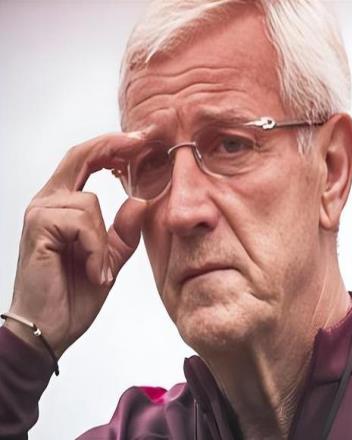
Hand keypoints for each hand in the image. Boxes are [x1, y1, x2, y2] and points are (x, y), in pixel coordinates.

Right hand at [4, 131, 148, 358]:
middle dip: (114, 145)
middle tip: (144, 140)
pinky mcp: (38, 227)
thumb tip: (140, 200)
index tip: (141, 139)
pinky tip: (90, 271)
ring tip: (96, 271)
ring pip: (90, 202)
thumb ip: (123, 231)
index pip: (86, 161)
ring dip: (102, 241)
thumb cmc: (74, 294)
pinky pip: (83, 222)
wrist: (49, 330)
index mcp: (63, 205)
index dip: (112, 145)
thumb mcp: (109, 259)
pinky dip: (95, 250)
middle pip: (80, 155)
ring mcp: (40, 213)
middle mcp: (47, 202)